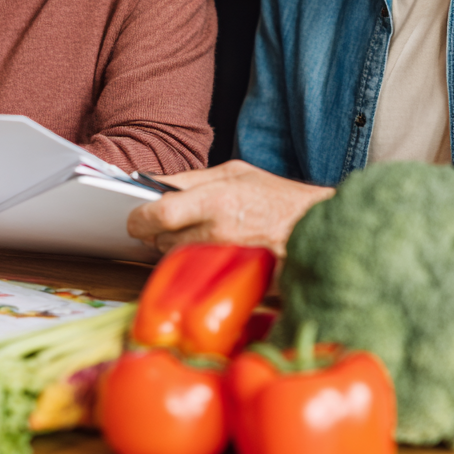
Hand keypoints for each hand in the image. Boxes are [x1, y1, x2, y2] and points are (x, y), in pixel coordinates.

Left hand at [127, 160, 333, 256]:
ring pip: (176, 259)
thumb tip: (156, 185)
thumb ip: (193, 179)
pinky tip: (209, 253)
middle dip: (158, 232)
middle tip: (166, 224)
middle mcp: (217, 234)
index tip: (136, 217)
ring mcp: (224, 261)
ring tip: (197, 234)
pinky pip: (197, 274)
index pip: (159, 214)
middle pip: (161, 240)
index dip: (140, 218)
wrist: (317, 231)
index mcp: (216, 200)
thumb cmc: (278, 198)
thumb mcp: (237, 173)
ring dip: (177, 248)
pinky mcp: (231, 281)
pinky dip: (195, 264)